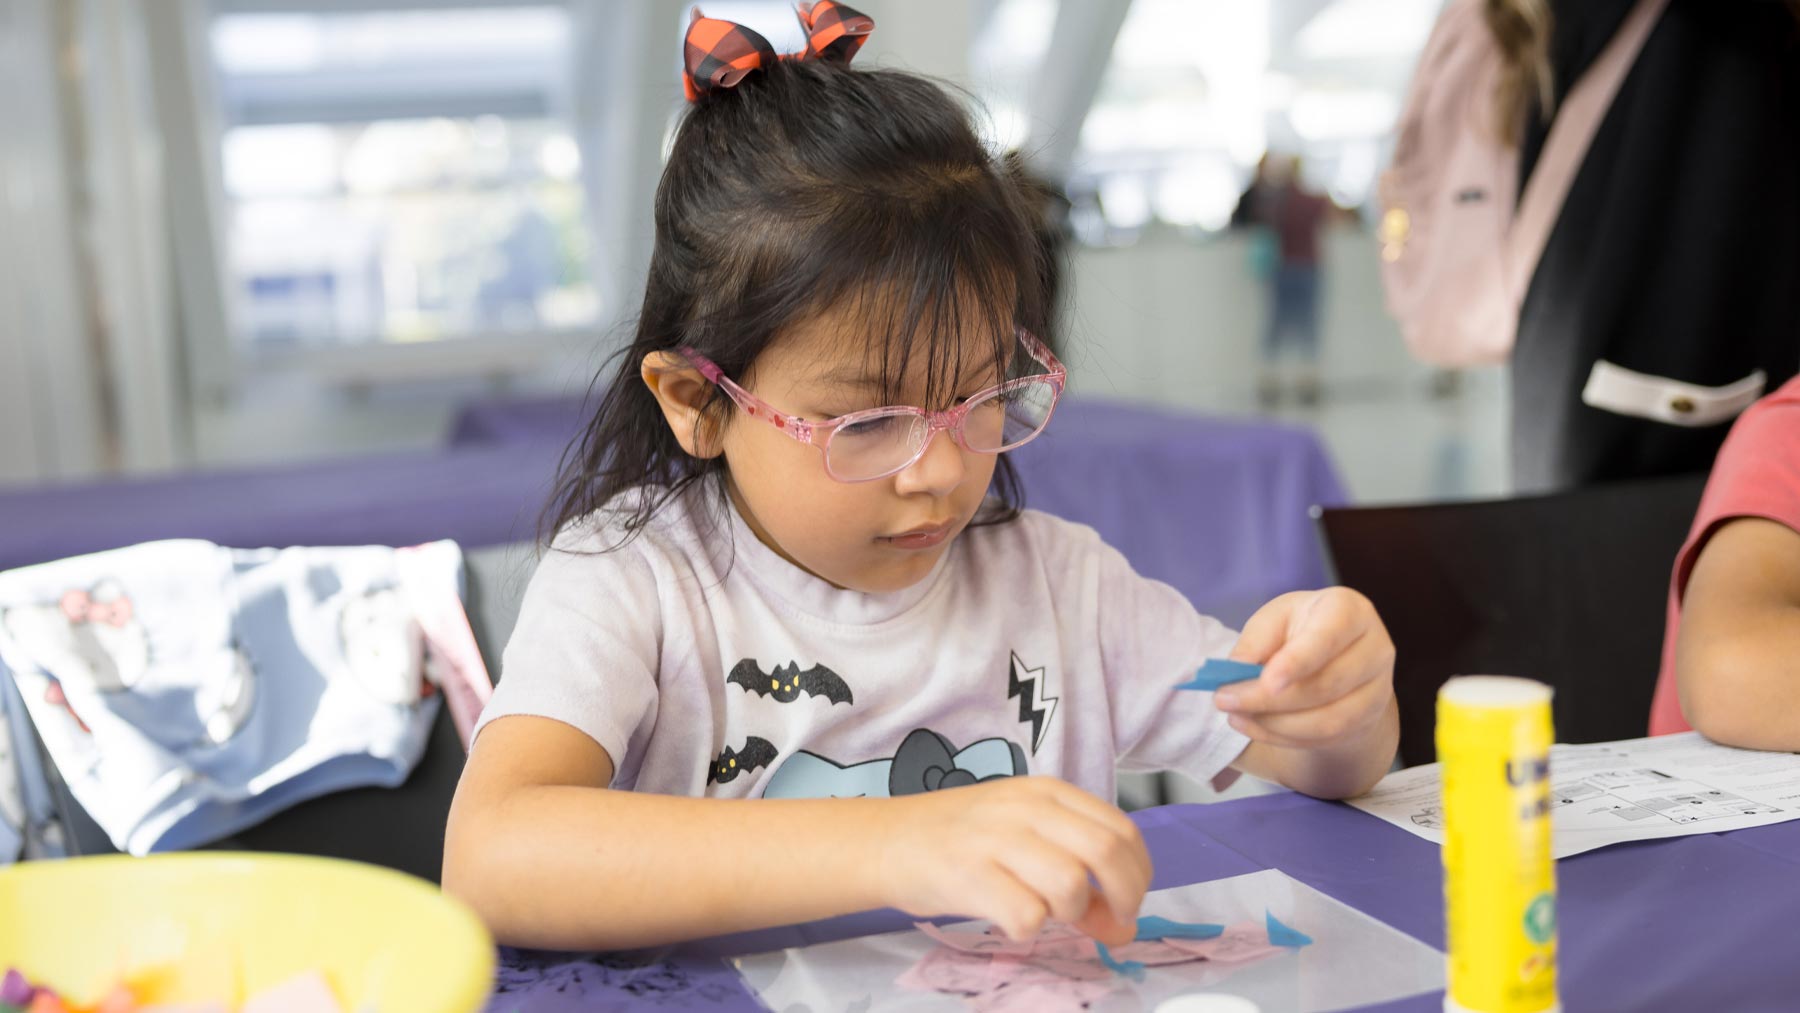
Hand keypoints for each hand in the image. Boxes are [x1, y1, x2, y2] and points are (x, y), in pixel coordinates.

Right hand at [879, 776, 1150, 945]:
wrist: (887, 840)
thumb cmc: (961, 841)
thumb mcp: (1025, 838)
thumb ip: (1076, 870)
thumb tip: (1123, 927)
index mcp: (1046, 792)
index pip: (1121, 830)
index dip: (1139, 874)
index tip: (1128, 901)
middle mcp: (1024, 808)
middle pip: (1105, 853)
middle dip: (1123, 898)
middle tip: (1110, 921)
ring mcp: (995, 839)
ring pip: (1071, 884)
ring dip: (1071, 913)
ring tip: (1048, 912)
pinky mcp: (968, 875)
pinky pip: (1026, 916)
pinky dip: (1028, 929)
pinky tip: (1010, 918)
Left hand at [1213, 587, 1395, 750]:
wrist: (1333, 657)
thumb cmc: (1298, 630)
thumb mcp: (1273, 621)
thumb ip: (1255, 643)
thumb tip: (1235, 672)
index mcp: (1350, 611)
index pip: (1329, 636)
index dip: (1298, 661)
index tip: (1266, 681)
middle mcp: (1375, 648)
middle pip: (1325, 685)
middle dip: (1269, 699)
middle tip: (1224, 699)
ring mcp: (1378, 688)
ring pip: (1327, 720)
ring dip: (1275, 724)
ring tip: (1236, 716)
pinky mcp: (1369, 720)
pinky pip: (1326, 739)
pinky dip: (1284, 737)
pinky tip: (1255, 727)